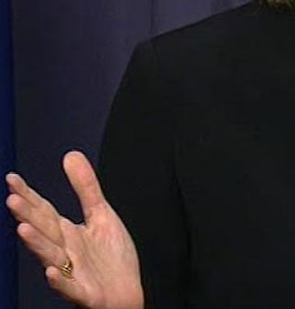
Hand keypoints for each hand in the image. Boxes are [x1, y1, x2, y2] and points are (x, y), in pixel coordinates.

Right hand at [6, 151, 143, 308]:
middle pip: (44, 230)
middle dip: (29, 216)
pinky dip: (61, 281)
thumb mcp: (101, 215)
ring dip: (37, 244)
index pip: (44, 211)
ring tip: (24, 229)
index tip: (12, 179)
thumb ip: (86, 188)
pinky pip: (71, 288)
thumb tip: (70, 155)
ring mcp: (73, 272)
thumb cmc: (111, 259)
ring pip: (51, 257)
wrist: (127, 294)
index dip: (29, 196)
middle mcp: (65, 251)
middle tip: (13, 200)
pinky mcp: (85, 292)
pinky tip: (53, 272)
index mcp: (67, 233)